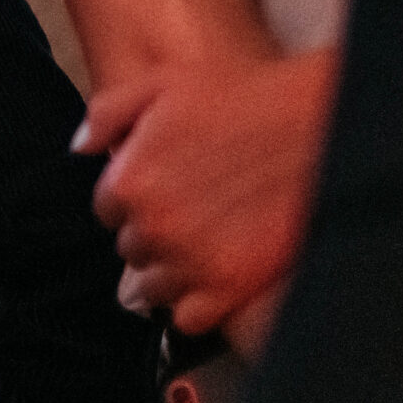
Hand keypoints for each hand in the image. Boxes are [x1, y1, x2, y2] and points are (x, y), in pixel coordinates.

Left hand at [75, 47, 337, 338]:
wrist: (322, 127)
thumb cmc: (244, 99)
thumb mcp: (161, 85)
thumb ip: (107, 113)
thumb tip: (80, 148)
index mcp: (129, 182)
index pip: (107, 209)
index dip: (133, 199)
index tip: (161, 190)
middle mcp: (154, 227)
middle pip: (131, 248)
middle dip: (152, 233)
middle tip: (190, 213)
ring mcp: (192, 262)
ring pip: (152, 288)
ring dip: (169, 272)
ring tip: (202, 248)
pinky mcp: (232, 288)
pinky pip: (188, 318)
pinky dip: (195, 305)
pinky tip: (214, 279)